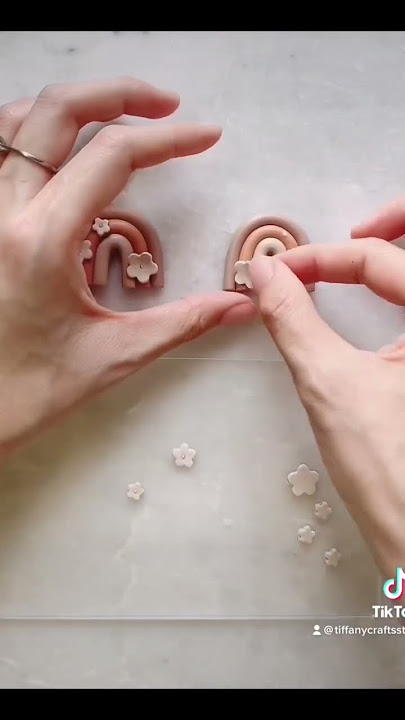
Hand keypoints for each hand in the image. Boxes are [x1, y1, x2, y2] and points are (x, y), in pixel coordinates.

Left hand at [0, 77, 254, 457]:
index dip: (169, 139)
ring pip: (17, 121)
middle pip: (58, 112)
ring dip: (71, 107)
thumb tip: (239, 304)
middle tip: (166, 106)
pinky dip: (32, 132)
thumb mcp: (114, 355)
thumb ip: (183, 323)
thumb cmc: (30, 391)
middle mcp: (4, 213)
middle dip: (120, 94)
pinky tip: (60, 149)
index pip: (113, 157)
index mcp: (41, 240)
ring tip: (117, 116)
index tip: (205, 137)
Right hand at [250, 206, 404, 578]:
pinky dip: (397, 292)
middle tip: (353, 231)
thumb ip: (293, 319)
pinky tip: (376, 296)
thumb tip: (264, 271)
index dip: (324, 257)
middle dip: (390, 229)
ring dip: (393, 259)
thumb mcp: (330, 384)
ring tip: (359, 251)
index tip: (281, 271)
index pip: (382, 260)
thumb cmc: (386, 469)